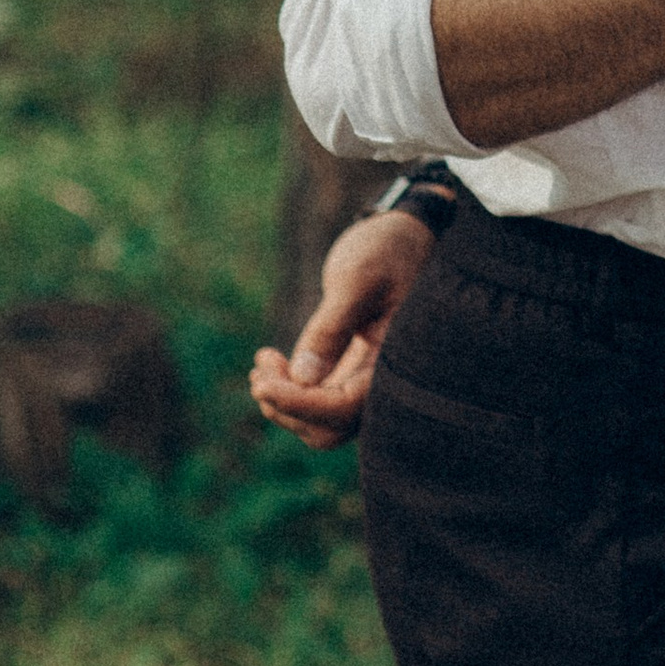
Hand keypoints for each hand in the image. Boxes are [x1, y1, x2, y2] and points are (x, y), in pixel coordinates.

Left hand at [247, 206, 435, 447]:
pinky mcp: (351, 372)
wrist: (404, 236)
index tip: (262, 380)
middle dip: (288, 408)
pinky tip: (271, 361)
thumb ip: (331, 328)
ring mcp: (367, 380)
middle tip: (260, 372)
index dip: (299, 402)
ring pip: (319, 422)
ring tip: (263, 362)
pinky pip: (317, 401)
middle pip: (329, 429)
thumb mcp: (356, 280)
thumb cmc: (388, 250)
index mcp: (397, 364)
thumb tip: (303, 377)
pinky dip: (289, 389)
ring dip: (283, 401)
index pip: (343, 408)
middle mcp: (384, 381)